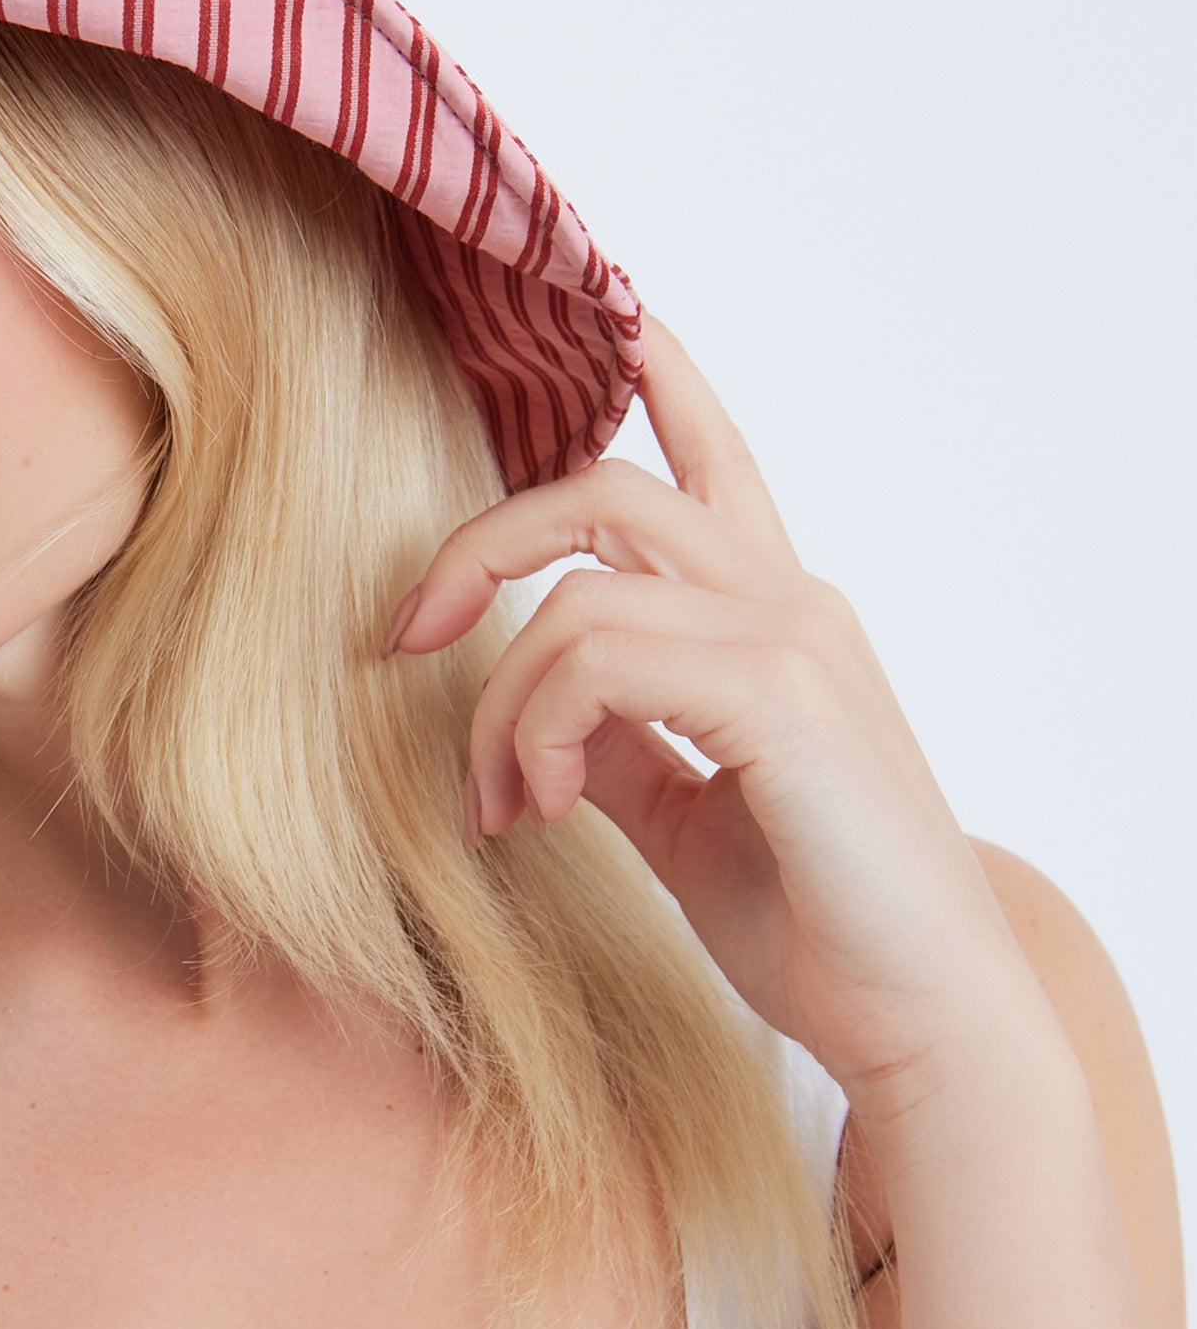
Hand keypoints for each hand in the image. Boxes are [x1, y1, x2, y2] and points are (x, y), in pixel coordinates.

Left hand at [386, 320, 1037, 1116]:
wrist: (924, 1021)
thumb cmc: (820, 928)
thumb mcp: (686, 822)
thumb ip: (620, 749)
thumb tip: (536, 724)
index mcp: (777, 618)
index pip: (712, 455)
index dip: (655, 369)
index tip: (603, 307)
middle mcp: (791, 603)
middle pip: (602, 492)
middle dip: (478, 546)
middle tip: (404, 637)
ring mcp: (793, 639)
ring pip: (580, 592)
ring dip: (502, 702)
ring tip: (509, 804)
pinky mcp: (781, 693)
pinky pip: (598, 659)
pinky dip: (541, 729)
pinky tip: (548, 806)